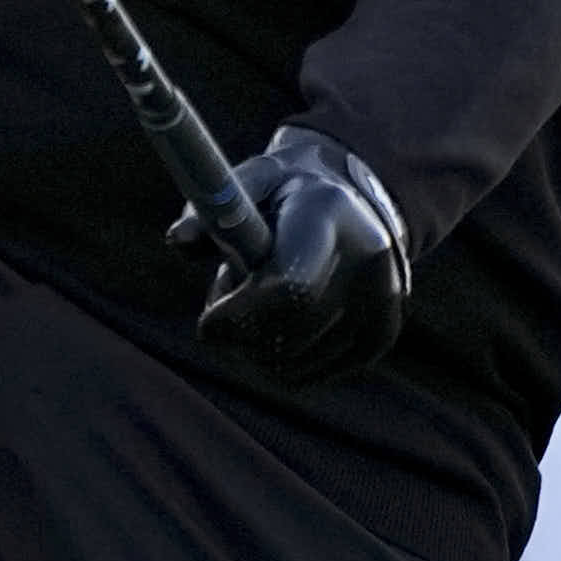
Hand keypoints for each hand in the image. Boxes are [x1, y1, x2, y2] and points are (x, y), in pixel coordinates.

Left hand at [187, 128, 412, 380]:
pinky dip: (277, 360)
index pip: (290, 291)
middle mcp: (367, 262)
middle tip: (226, 304)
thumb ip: (211, 210)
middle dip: (239, 333)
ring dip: (254, 347)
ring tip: (257, 302)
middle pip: (286, 336)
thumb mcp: (249, 184)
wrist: (358, 202)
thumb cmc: (285, 194)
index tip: (207, 324)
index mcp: (328, 217)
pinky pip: (305, 376)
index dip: (240, 318)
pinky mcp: (381, 334)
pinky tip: (281, 320)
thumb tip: (178, 241)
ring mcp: (382, 302)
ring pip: (290, 364)